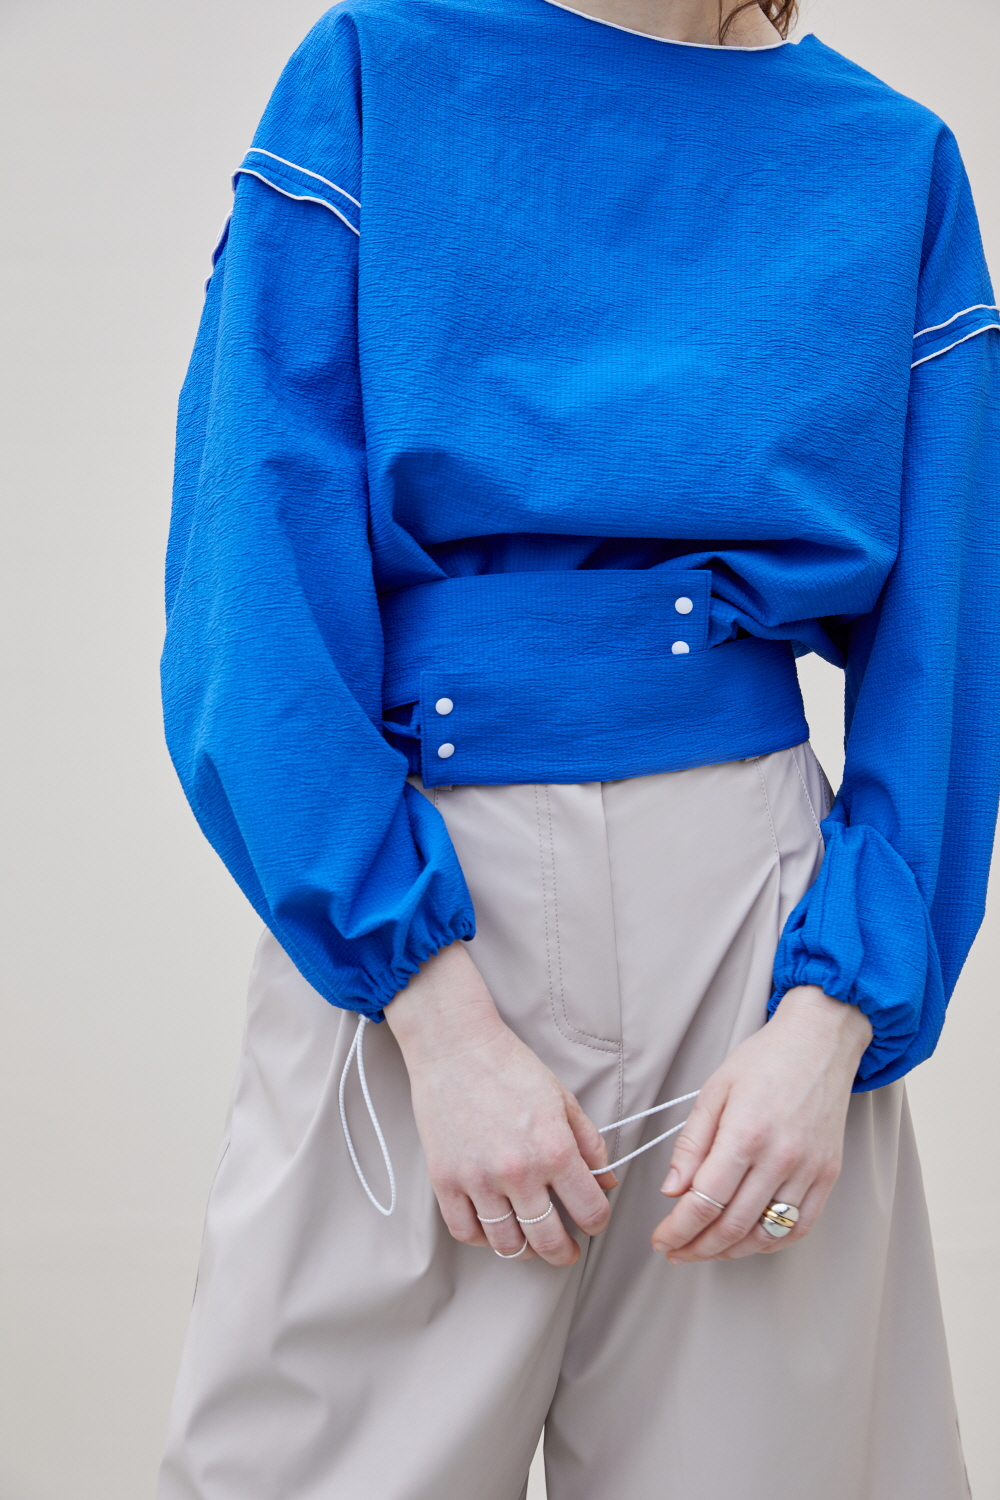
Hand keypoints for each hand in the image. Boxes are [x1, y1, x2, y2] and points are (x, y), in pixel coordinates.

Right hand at [386, 942, 616, 1264]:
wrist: (456, 1046)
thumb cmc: (510, 1066)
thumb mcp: (562, 1098)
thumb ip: (589, 1143)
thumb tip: (607, 1180)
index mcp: (554, 1150)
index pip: (590, 1211)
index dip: (598, 1221)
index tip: (593, 1221)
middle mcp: (518, 1172)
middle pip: (549, 1241)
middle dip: (564, 1252)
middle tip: (567, 1250)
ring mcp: (478, 1180)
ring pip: (507, 1245)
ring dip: (525, 1251)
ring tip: (530, 1243)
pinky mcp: (445, 1180)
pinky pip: (465, 1231)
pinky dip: (482, 1239)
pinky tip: (493, 1229)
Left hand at [652, 986, 871, 1262]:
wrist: (820, 1042)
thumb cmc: (765, 1060)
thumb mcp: (714, 1090)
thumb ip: (692, 1144)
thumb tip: (673, 1190)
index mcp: (745, 1134)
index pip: (704, 1202)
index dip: (678, 1229)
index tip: (662, 1239)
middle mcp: (780, 1158)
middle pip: (732, 1226)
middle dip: (697, 1247)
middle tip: (676, 1250)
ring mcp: (809, 1170)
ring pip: (765, 1234)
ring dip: (730, 1252)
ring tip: (706, 1250)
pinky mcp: (828, 1175)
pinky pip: (799, 1226)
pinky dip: (770, 1243)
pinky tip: (748, 1242)